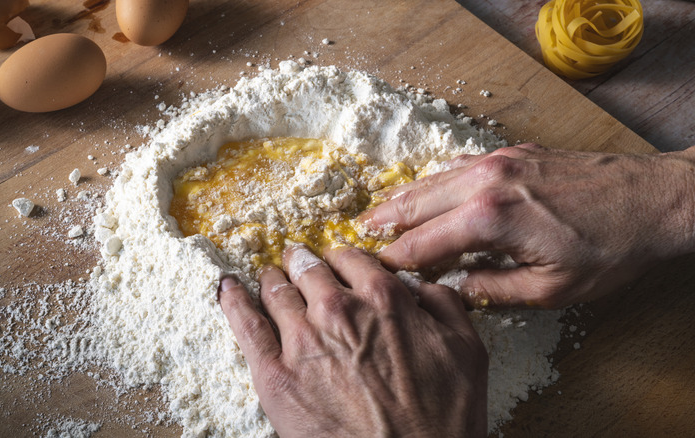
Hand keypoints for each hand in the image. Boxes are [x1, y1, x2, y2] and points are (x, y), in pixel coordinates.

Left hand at [218, 244, 487, 437]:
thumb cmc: (441, 419)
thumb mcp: (466, 350)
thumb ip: (444, 305)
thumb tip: (421, 286)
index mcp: (383, 297)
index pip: (352, 259)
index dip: (345, 260)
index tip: (340, 264)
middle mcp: (338, 309)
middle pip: (309, 270)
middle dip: (303, 263)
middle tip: (298, 262)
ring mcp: (301, 340)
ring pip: (277, 291)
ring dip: (273, 279)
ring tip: (270, 277)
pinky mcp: (274, 374)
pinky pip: (245, 325)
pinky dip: (233, 300)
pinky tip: (227, 287)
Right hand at [361, 143, 694, 308]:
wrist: (654, 198)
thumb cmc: (610, 248)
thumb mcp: (552, 288)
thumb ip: (495, 290)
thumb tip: (459, 289)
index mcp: (490, 220)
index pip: (424, 243)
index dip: (395, 260)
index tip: (376, 270)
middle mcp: (486, 183)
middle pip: (418, 202)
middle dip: (385, 220)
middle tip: (358, 232)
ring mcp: (500, 162)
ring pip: (435, 179)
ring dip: (405, 197)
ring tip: (380, 210)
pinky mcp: (515, 153)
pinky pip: (461, 165)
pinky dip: (437, 179)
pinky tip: (429, 188)